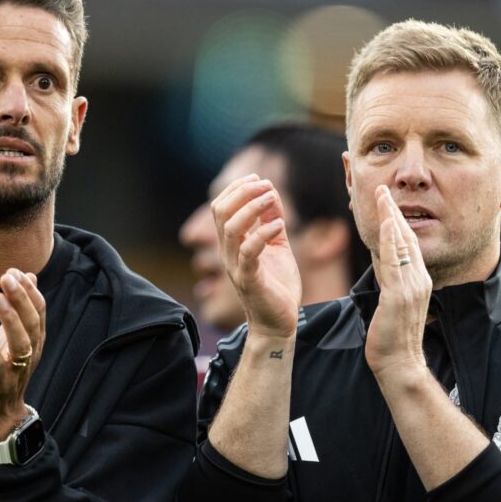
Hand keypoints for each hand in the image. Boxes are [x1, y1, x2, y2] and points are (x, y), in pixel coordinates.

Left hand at [0, 269, 45, 440]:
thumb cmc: (3, 371)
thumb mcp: (14, 336)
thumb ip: (22, 309)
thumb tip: (30, 277)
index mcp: (34, 340)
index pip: (38, 310)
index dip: (29, 290)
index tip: (14, 271)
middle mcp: (30, 353)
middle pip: (31, 322)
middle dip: (21, 297)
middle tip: (6, 277)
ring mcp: (17, 368)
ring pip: (20, 340)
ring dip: (10, 317)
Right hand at [212, 174, 301, 338]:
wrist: (278, 323)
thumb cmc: (276, 286)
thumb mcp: (277, 246)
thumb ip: (272, 221)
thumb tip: (272, 193)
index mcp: (232, 243)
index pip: (221, 208)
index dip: (236, 188)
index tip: (258, 179)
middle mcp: (228, 253)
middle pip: (221, 213)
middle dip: (242, 192)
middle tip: (265, 184)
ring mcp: (236, 266)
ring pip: (231, 229)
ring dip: (252, 208)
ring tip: (271, 198)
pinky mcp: (249, 280)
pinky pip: (248, 252)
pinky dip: (262, 234)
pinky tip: (279, 226)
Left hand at [364, 185, 431, 385]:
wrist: (399, 364)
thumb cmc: (393, 337)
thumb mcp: (392, 303)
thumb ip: (391, 282)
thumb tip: (383, 264)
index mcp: (418, 281)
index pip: (408, 244)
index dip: (398, 221)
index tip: (387, 202)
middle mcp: (419, 279)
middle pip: (407, 237)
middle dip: (394, 211)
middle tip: (382, 189)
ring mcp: (411, 287)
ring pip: (401, 244)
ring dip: (391, 218)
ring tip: (381, 196)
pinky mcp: (399, 295)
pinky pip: (395, 262)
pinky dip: (392, 241)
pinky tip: (387, 224)